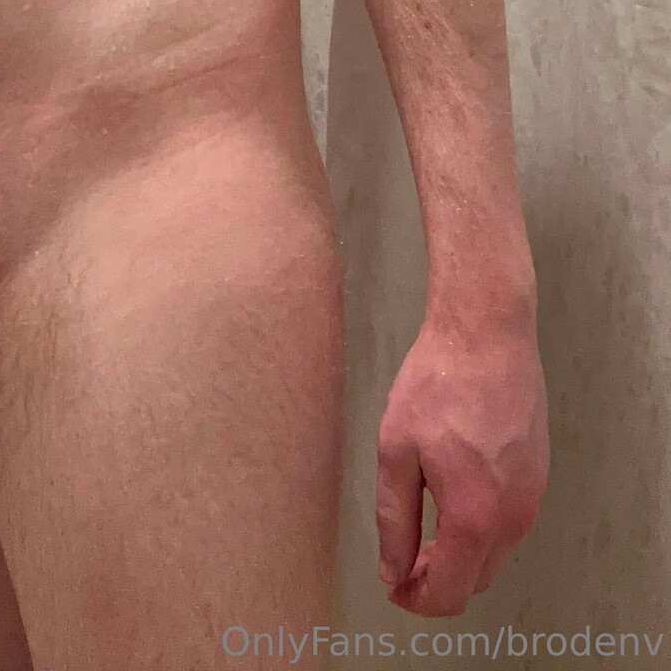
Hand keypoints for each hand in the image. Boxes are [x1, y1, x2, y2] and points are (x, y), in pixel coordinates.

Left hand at [375, 308, 548, 615]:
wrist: (489, 331)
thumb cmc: (439, 382)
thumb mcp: (396, 450)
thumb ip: (395, 521)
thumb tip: (394, 572)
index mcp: (475, 516)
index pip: (449, 594)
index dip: (415, 600)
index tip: (392, 584)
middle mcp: (514, 517)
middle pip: (476, 580)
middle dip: (437, 581)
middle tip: (402, 557)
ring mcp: (533, 496)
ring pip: (495, 554)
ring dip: (461, 555)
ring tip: (423, 526)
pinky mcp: (539, 475)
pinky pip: (509, 523)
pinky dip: (481, 528)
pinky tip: (452, 495)